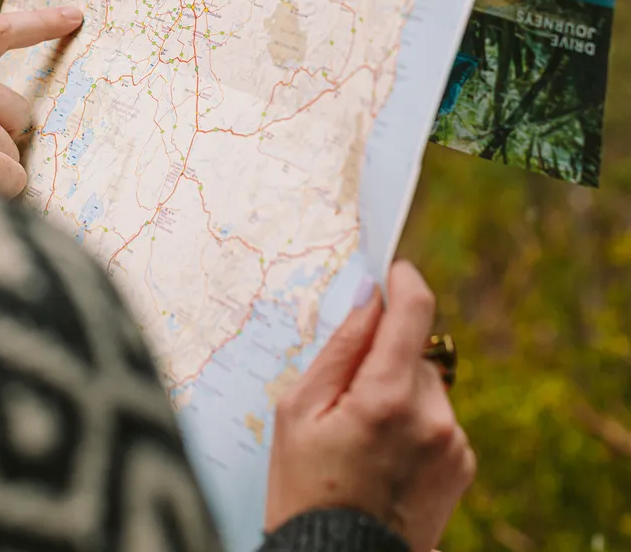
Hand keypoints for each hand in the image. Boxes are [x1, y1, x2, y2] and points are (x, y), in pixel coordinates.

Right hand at [265, 261, 474, 551]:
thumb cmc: (304, 490)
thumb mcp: (298, 411)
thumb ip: (339, 347)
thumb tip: (369, 295)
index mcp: (387, 398)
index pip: (414, 310)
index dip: (403, 280)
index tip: (390, 270)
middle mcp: (433, 417)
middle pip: (412, 349)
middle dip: (383, 356)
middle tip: (345, 397)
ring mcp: (453, 444)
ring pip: (425, 383)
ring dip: (399, 391)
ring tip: (364, 438)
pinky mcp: (462, 465)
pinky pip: (438, 417)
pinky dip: (415, 422)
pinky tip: (385, 456)